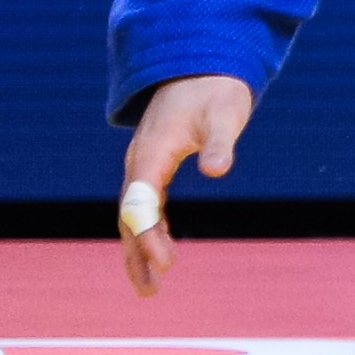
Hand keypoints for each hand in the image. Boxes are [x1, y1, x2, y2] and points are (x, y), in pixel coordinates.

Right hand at [118, 73, 254, 296]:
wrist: (202, 64)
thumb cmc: (215, 89)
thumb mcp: (224, 112)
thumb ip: (219, 141)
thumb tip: (217, 169)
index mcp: (152, 152)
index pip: (140, 203)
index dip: (148, 234)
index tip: (166, 263)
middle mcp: (141, 161)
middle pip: (129, 216)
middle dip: (137, 253)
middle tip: (149, 290)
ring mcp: (144, 164)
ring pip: (133, 214)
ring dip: (139, 248)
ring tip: (149, 287)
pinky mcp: (155, 165)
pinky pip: (145, 205)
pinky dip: (149, 230)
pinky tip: (161, 250)